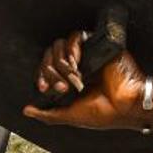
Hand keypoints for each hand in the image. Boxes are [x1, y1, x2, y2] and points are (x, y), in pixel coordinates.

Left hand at [22, 31, 145, 129]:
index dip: (41, 76)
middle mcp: (76, 66)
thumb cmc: (104, 113)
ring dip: (61, 63)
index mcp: (69, 81)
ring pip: (59, 45)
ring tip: (74, 78)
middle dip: (50, 72)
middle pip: (49, 56)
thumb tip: (27, 110)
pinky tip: (76, 63)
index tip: (44, 88)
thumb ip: (48, 114)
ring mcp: (85, 55)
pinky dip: (71, 49)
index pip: (46, 69)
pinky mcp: (96, 45)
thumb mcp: (70, 116)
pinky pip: (75, 36)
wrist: (126, 105)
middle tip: (62, 87)